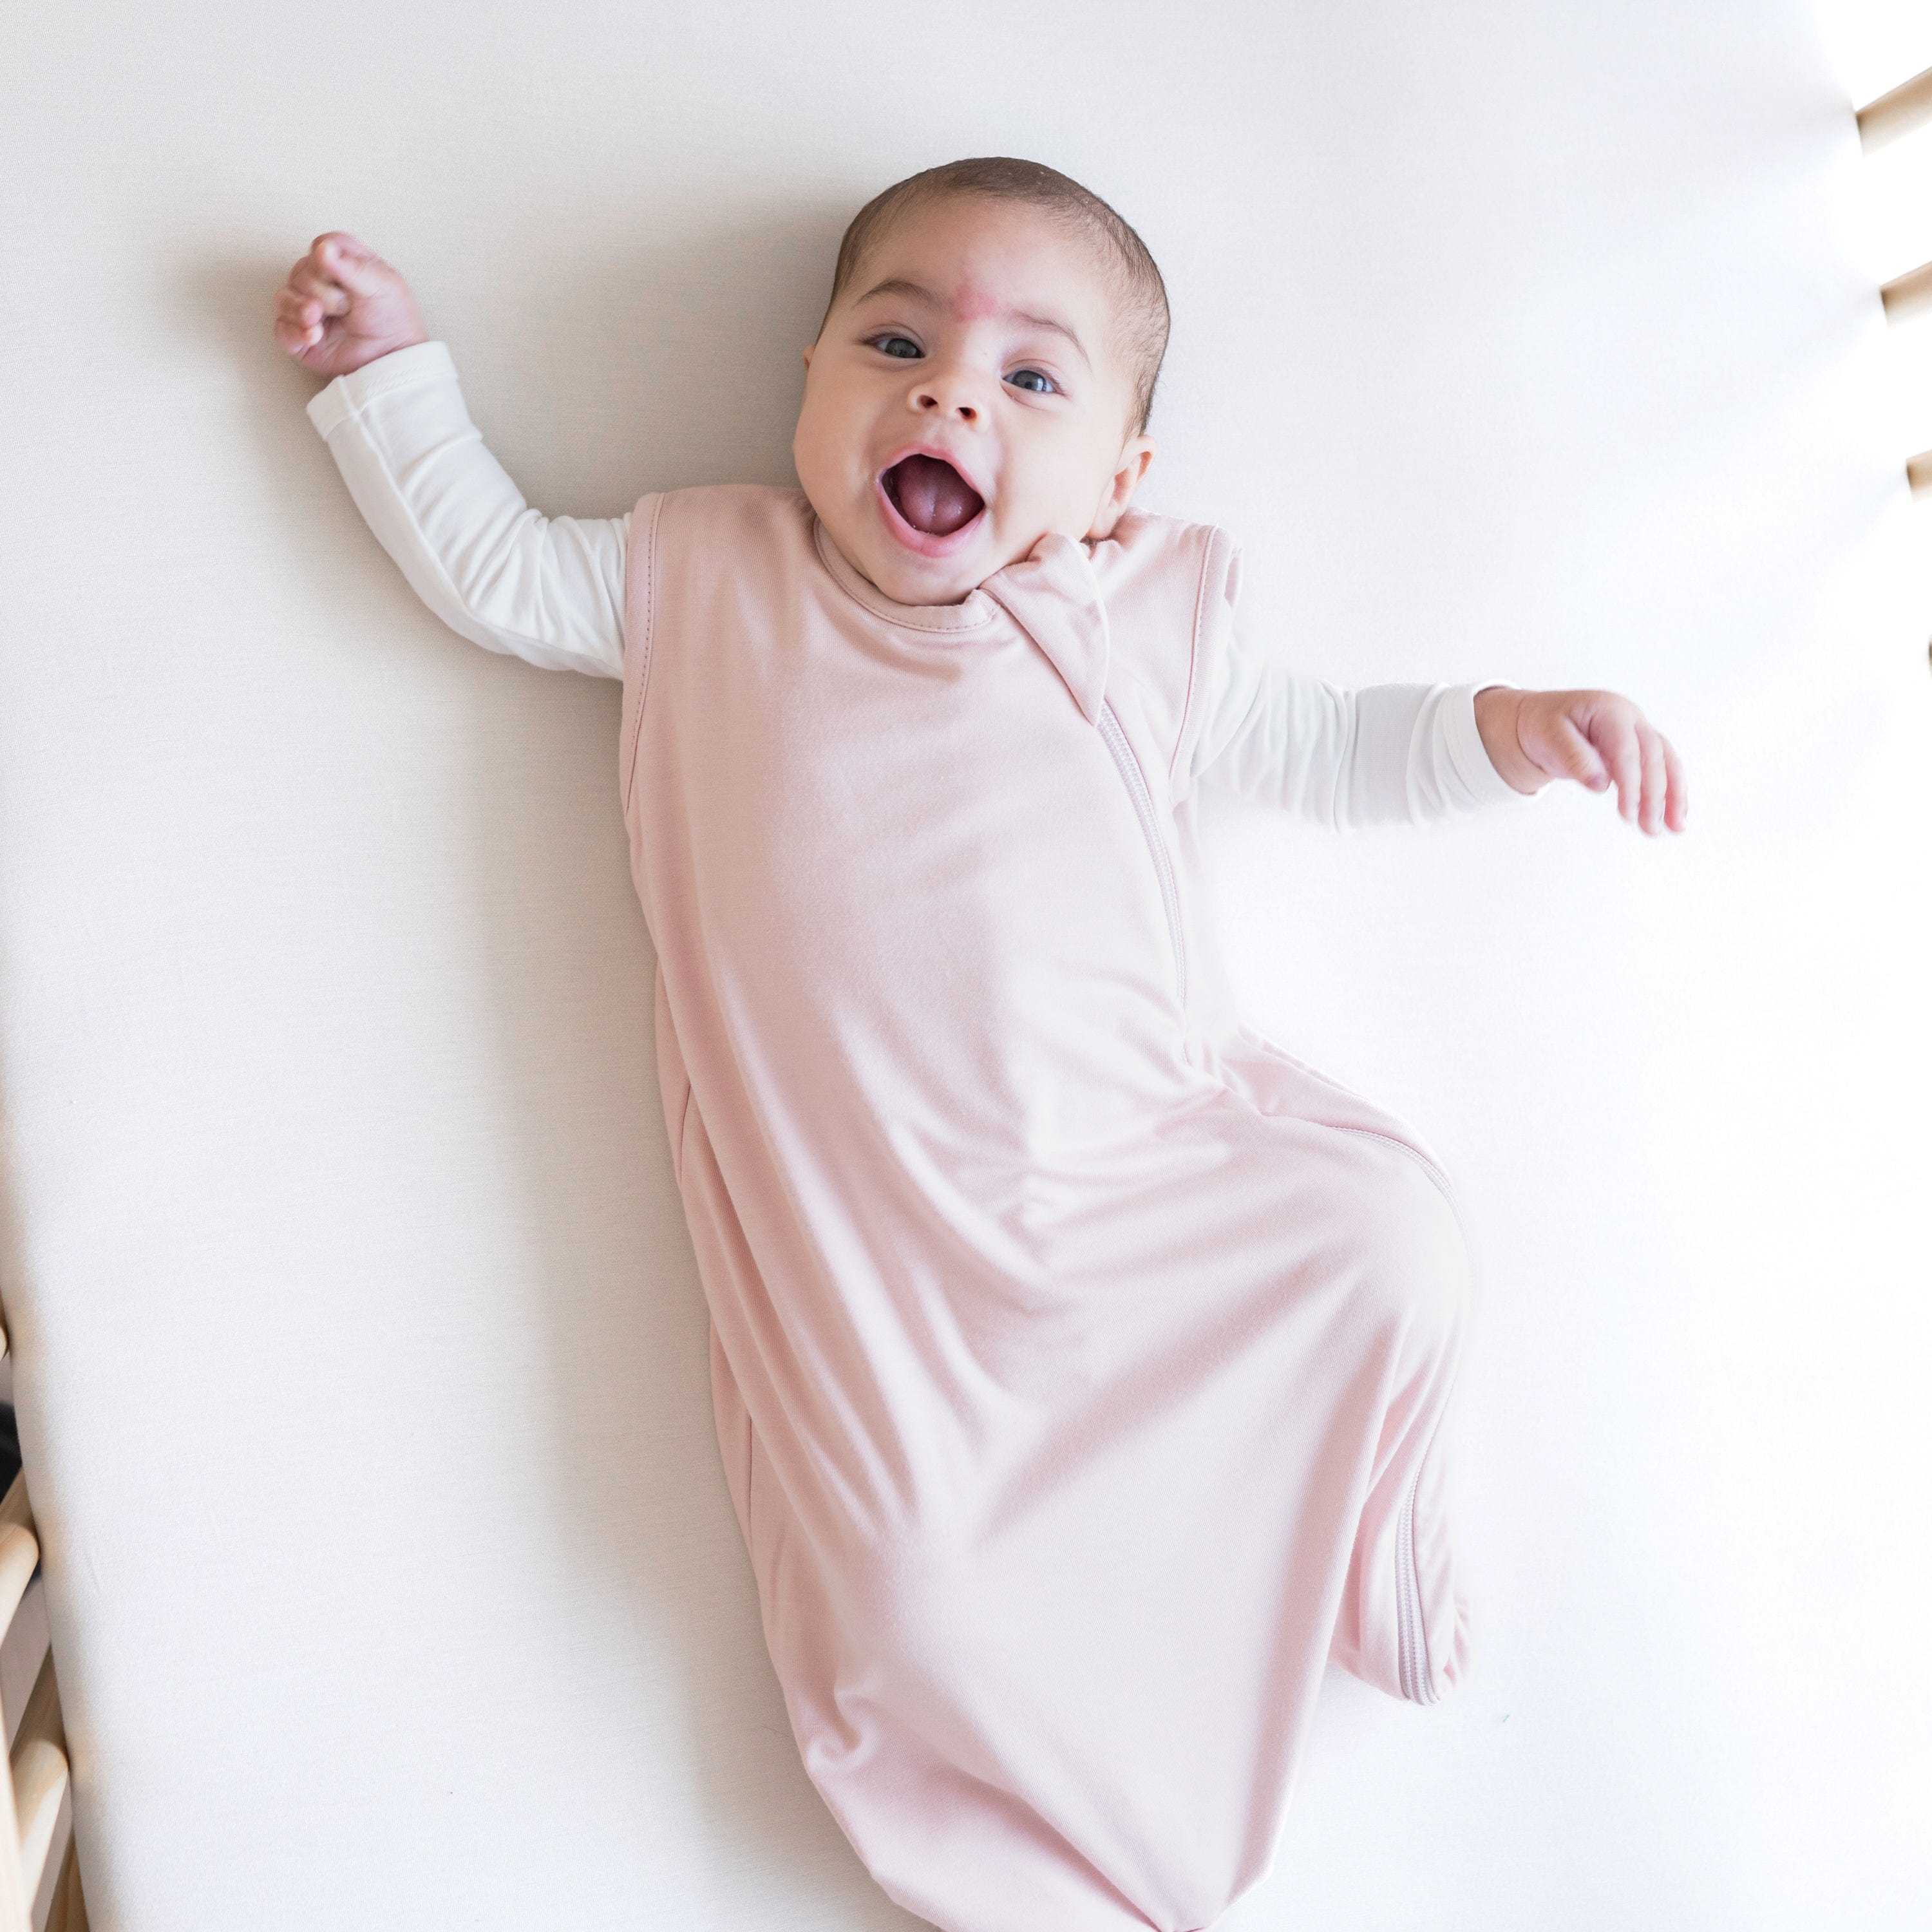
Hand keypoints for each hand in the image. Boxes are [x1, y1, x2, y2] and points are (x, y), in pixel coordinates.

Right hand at [273, 232, 426, 378]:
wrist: (392, 361)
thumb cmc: (393, 321)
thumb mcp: (381, 286)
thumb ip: (350, 265)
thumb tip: (322, 248)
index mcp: (343, 263)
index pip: (321, 246)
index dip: (328, 259)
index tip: (348, 277)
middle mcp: (322, 283)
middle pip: (300, 272)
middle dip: (323, 292)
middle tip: (348, 308)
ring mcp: (309, 309)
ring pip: (284, 297)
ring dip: (302, 309)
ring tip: (320, 320)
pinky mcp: (300, 336)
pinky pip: (282, 328)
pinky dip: (296, 332)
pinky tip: (315, 336)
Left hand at [1474, 685, 1687, 835]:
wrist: (1542, 720)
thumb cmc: (1544, 726)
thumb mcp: (1549, 736)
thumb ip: (1574, 757)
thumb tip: (1601, 784)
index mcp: (1609, 710)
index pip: (1626, 749)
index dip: (1630, 782)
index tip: (1627, 814)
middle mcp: (1631, 718)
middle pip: (1653, 756)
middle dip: (1655, 794)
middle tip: (1649, 827)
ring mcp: (1639, 732)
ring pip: (1666, 762)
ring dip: (1673, 796)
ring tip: (1676, 828)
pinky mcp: (1640, 749)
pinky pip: (1663, 769)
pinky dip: (1671, 793)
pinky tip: (1674, 818)